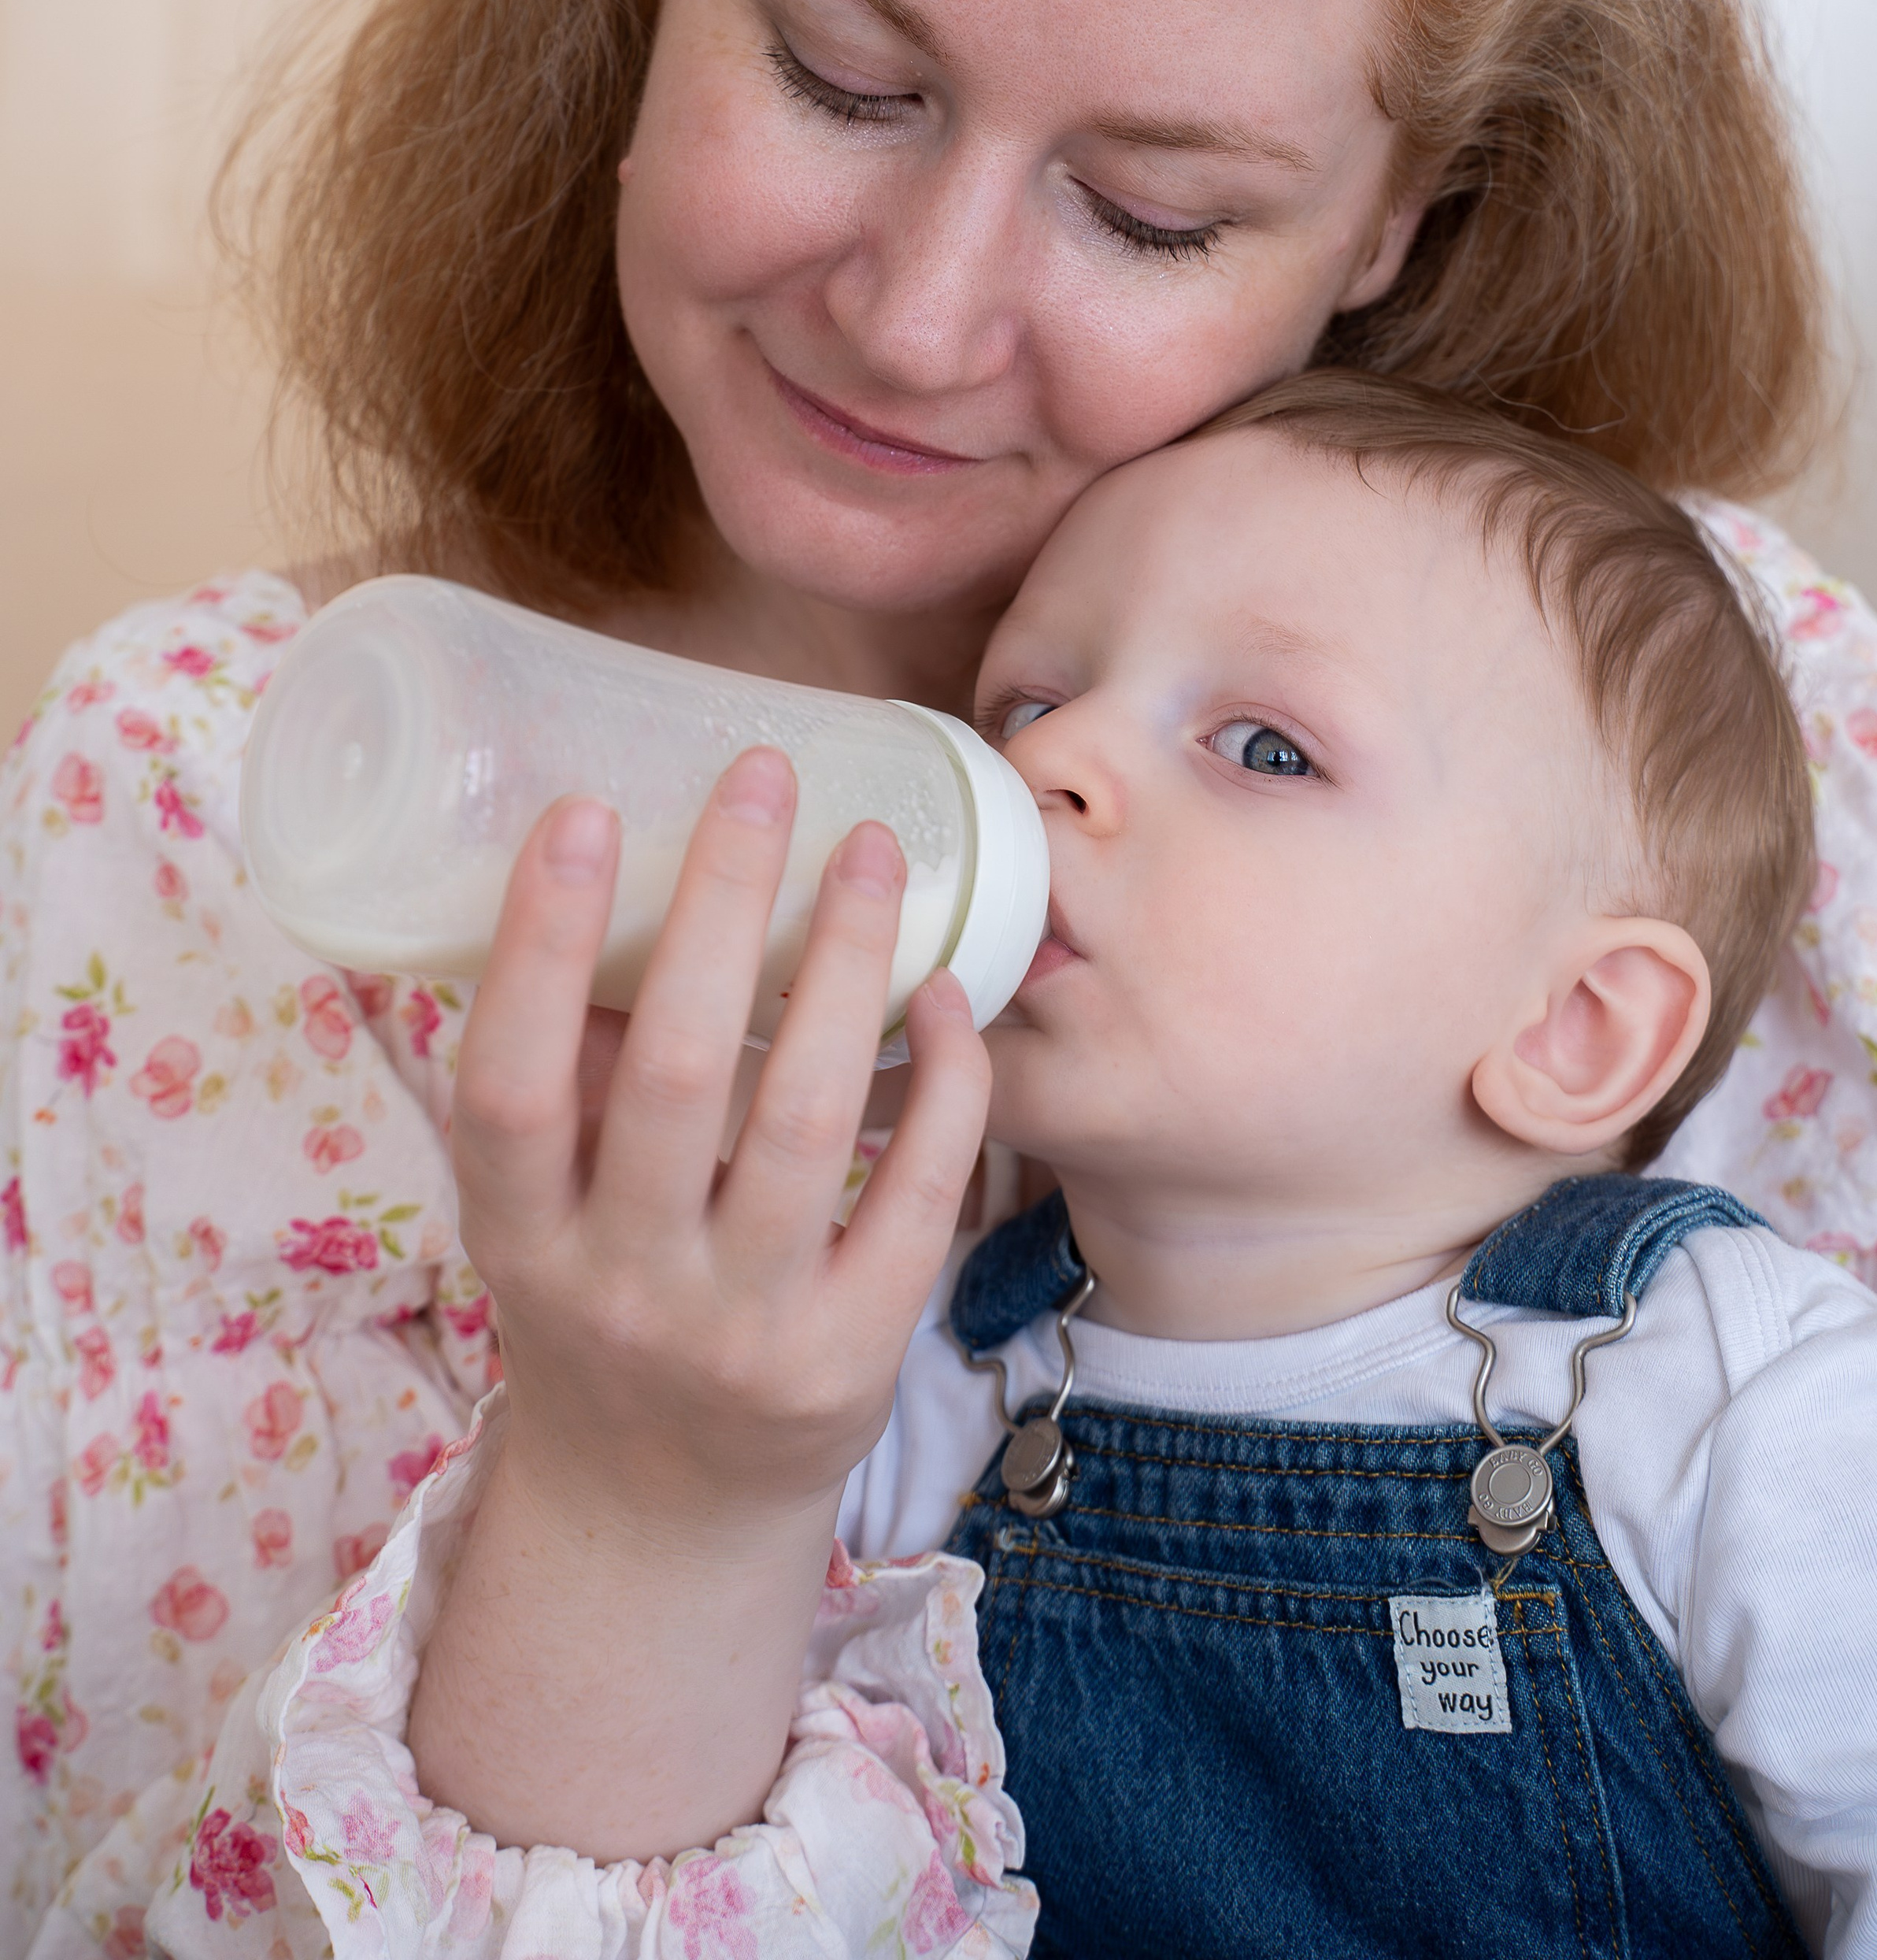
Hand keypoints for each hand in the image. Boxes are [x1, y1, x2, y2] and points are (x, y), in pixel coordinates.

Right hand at [411, 749, 992, 1854]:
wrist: (663, 1520)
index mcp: (521, 1239)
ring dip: (847, 964)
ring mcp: (749, 1329)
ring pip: (811, 1118)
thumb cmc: (598, 1308)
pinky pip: (916, 1192)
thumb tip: (621, 877)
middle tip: (763, 775)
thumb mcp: (541, 1215)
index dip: (540, 945)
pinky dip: (943, 1080)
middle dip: (724, 906)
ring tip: (872, 849)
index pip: (510, 1085)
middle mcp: (627, 1288)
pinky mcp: (858, 1354)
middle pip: (679, 1075)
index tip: (581, 811)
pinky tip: (947, 988)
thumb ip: (569, 1079)